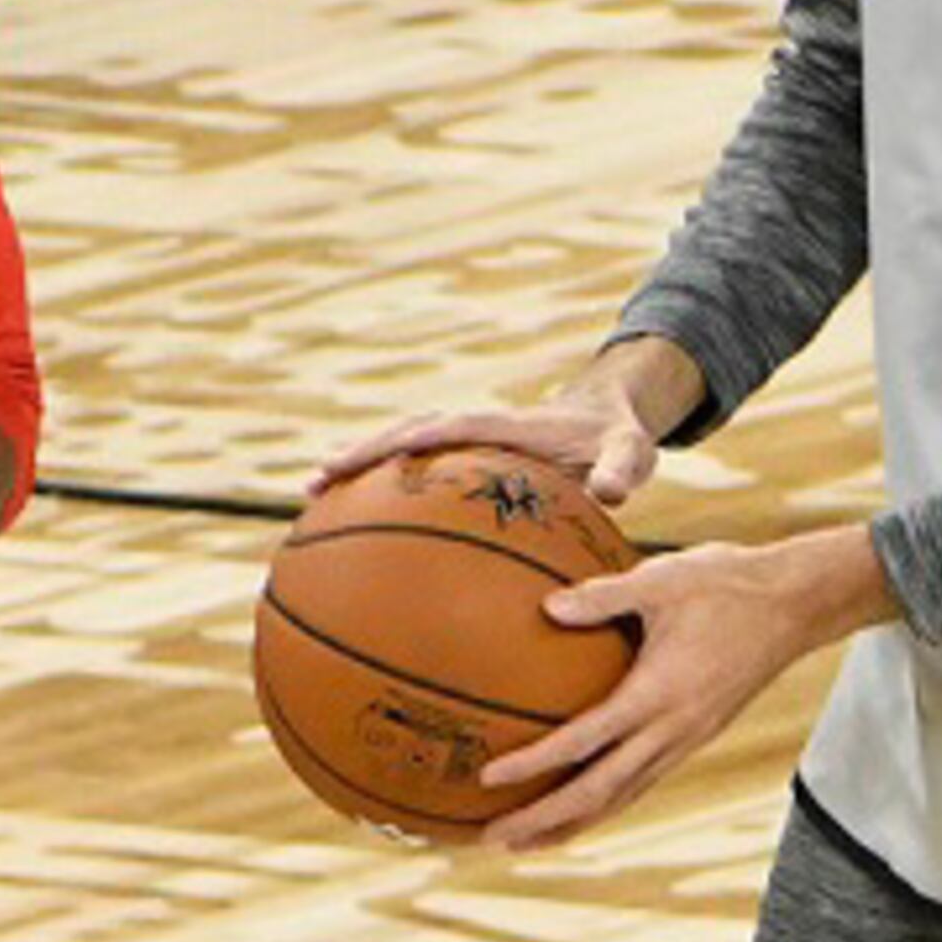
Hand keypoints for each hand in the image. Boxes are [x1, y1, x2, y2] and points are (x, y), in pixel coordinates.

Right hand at [313, 372, 670, 507]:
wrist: (603, 418)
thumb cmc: (615, 439)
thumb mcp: (630, 451)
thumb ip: (622, 469)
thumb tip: (610, 494)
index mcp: (503, 424)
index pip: (448, 428)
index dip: (411, 440)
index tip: (376, 457)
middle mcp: (471, 428)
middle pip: (403, 434)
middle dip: (361, 453)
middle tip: (316, 478)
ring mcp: (460, 444)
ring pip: (397, 449)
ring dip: (356, 468)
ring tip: (311, 494)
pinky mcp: (458, 461)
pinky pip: (411, 472)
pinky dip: (378, 489)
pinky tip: (350, 523)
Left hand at [476, 524, 895, 852]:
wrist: (796, 604)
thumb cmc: (727, 584)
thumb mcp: (662, 578)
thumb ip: (603, 594)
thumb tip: (547, 607)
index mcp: (658, 694)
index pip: (585, 741)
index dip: (535, 765)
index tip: (488, 779)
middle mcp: (673, 730)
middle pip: (599, 792)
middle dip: (544, 820)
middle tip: (491, 839)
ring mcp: (687, 740)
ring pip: (622, 797)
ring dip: (572, 823)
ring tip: (524, 842)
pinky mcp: (696, 737)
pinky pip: (641, 783)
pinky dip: (605, 802)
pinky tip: (580, 807)